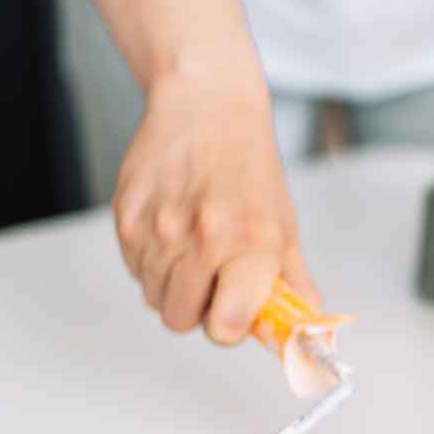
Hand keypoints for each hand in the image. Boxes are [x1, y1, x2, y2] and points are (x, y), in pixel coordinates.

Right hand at [112, 74, 316, 344]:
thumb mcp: (284, 223)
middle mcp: (201, 237)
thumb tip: (307, 325)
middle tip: (215, 280)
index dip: (230, 326)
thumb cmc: (249, 166)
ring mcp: (158, 228)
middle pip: (181, 319)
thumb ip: (292, 281)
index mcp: (250, 243)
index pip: (225, 326)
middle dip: (199, 309)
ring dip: (174, 287)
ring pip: (154, 298)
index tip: (236, 311)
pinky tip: (172, 232)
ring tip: (195, 251)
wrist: (206, 107)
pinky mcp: (125, 217)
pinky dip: (152, 263)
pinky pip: (135, 269)